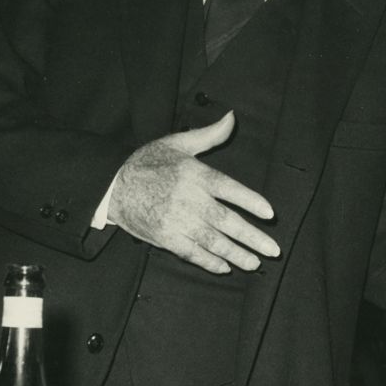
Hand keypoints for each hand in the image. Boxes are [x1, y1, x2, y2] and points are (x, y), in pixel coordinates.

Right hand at [108, 111, 279, 273]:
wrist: (112, 186)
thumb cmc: (148, 162)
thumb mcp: (178, 143)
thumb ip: (210, 134)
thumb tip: (232, 117)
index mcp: (195, 175)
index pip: (230, 189)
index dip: (251, 201)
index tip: (270, 213)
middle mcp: (188, 199)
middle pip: (226, 221)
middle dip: (252, 237)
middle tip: (273, 250)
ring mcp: (176, 221)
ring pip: (212, 241)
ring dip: (236, 254)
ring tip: (255, 263)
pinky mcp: (164, 237)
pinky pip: (191, 253)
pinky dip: (209, 262)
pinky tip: (225, 267)